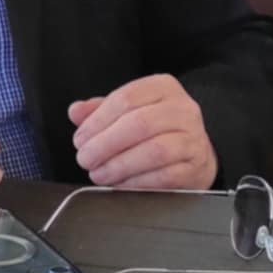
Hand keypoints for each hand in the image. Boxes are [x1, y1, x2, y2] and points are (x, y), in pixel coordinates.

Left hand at [68, 73, 215, 189]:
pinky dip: (137, 182)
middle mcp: (183, 109)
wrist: (195, 152)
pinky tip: (120, 184)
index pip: (126, 98)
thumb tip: (76, 111)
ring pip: (155, 151)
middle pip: (140, 124)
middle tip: (85, 159)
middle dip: (106, 144)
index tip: (80, 139)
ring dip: (120, 166)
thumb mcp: (128, 111)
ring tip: (99, 174)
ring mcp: (193, 138)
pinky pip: (166, 177)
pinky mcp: (197, 167)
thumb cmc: (155, 129)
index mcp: (163, 88)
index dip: (97, 121)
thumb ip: (100, 110)